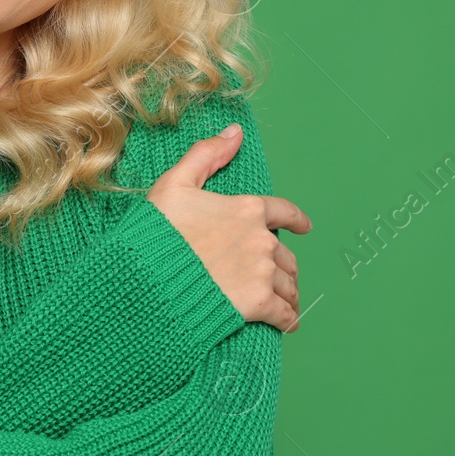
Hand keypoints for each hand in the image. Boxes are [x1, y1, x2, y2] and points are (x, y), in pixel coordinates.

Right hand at [146, 123, 311, 332]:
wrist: (149, 277)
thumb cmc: (157, 232)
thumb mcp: (175, 184)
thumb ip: (207, 155)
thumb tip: (235, 132)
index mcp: (246, 209)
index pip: (284, 212)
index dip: (296, 220)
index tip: (304, 227)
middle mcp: (261, 241)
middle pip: (286, 255)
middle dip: (285, 265)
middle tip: (281, 276)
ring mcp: (261, 274)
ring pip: (288, 284)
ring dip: (289, 291)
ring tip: (285, 301)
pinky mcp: (257, 304)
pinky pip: (284, 313)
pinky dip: (288, 318)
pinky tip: (287, 322)